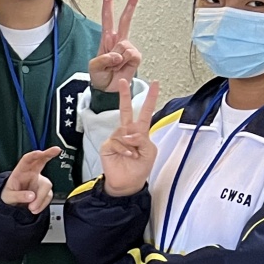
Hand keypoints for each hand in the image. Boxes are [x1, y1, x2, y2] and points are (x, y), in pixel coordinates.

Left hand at [2, 147, 60, 213]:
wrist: (12, 205)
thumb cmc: (8, 195)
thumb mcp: (8, 197)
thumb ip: (18, 196)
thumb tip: (31, 196)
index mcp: (21, 171)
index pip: (27, 160)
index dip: (34, 155)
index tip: (41, 153)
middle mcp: (32, 173)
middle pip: (42, 161)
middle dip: (49, 154)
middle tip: (56, 149)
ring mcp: (39, 182)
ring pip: (46, 187)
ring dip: (40, 199)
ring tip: (31, 208)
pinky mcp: (45, 191)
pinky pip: (48, 197)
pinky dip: (42, 205)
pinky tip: (35, 209)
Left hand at [87, 0, 141, 96]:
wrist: (108, 90)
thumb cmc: (100, 77)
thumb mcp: (93, 67)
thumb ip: (103, 59)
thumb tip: (117, 54)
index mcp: (107, 39)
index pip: (107, 18)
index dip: (108, 5)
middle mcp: (118, 41)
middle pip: (125, 19)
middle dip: (131, 5)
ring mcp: (128, 48)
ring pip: (124, 46)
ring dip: (117, 58)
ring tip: (114, 66)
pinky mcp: (135, 57)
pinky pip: (131, 54)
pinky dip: (125, 62)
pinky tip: (122, 66)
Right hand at [99, 80, 161, 197]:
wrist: (127, 183)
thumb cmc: (140, 167)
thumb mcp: (149, 151)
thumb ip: (143, 139)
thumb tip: (129, 133)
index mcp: (140, 132)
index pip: (145, 112)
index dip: (151, 98)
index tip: (155, 84)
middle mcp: (127, 132)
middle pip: (126, 110)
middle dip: (125, 95)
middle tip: (123, 80)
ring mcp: (116, 138)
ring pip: (124, 131)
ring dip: (131, 143)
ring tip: (134, 154)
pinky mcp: (108, 145)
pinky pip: (117, 142)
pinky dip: (124, 149)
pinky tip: (128, 155)